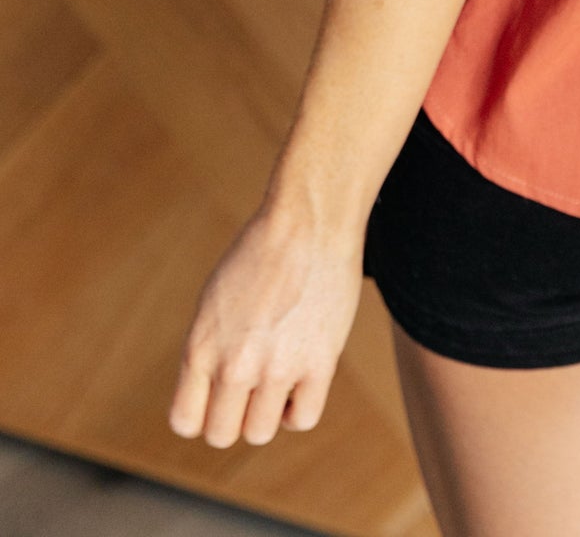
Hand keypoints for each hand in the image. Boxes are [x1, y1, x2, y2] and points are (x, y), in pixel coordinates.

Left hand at [168, 203, 363, 447]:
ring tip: (276, 380)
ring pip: (259, 432)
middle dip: (233, 416)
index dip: (201, 414)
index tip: (217, 396)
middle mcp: (233, 365)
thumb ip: (208, 350)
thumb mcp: (214, 301)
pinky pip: (302, 419)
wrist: (307, 222)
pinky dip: (297, 410)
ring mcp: (277, 367)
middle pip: (221, 434)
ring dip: (266, 414)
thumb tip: (215, 396)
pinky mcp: (319, 363)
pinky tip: (300, 382)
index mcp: (200, 347)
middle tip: (249, 387)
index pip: (185, 421)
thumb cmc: (261, 254)